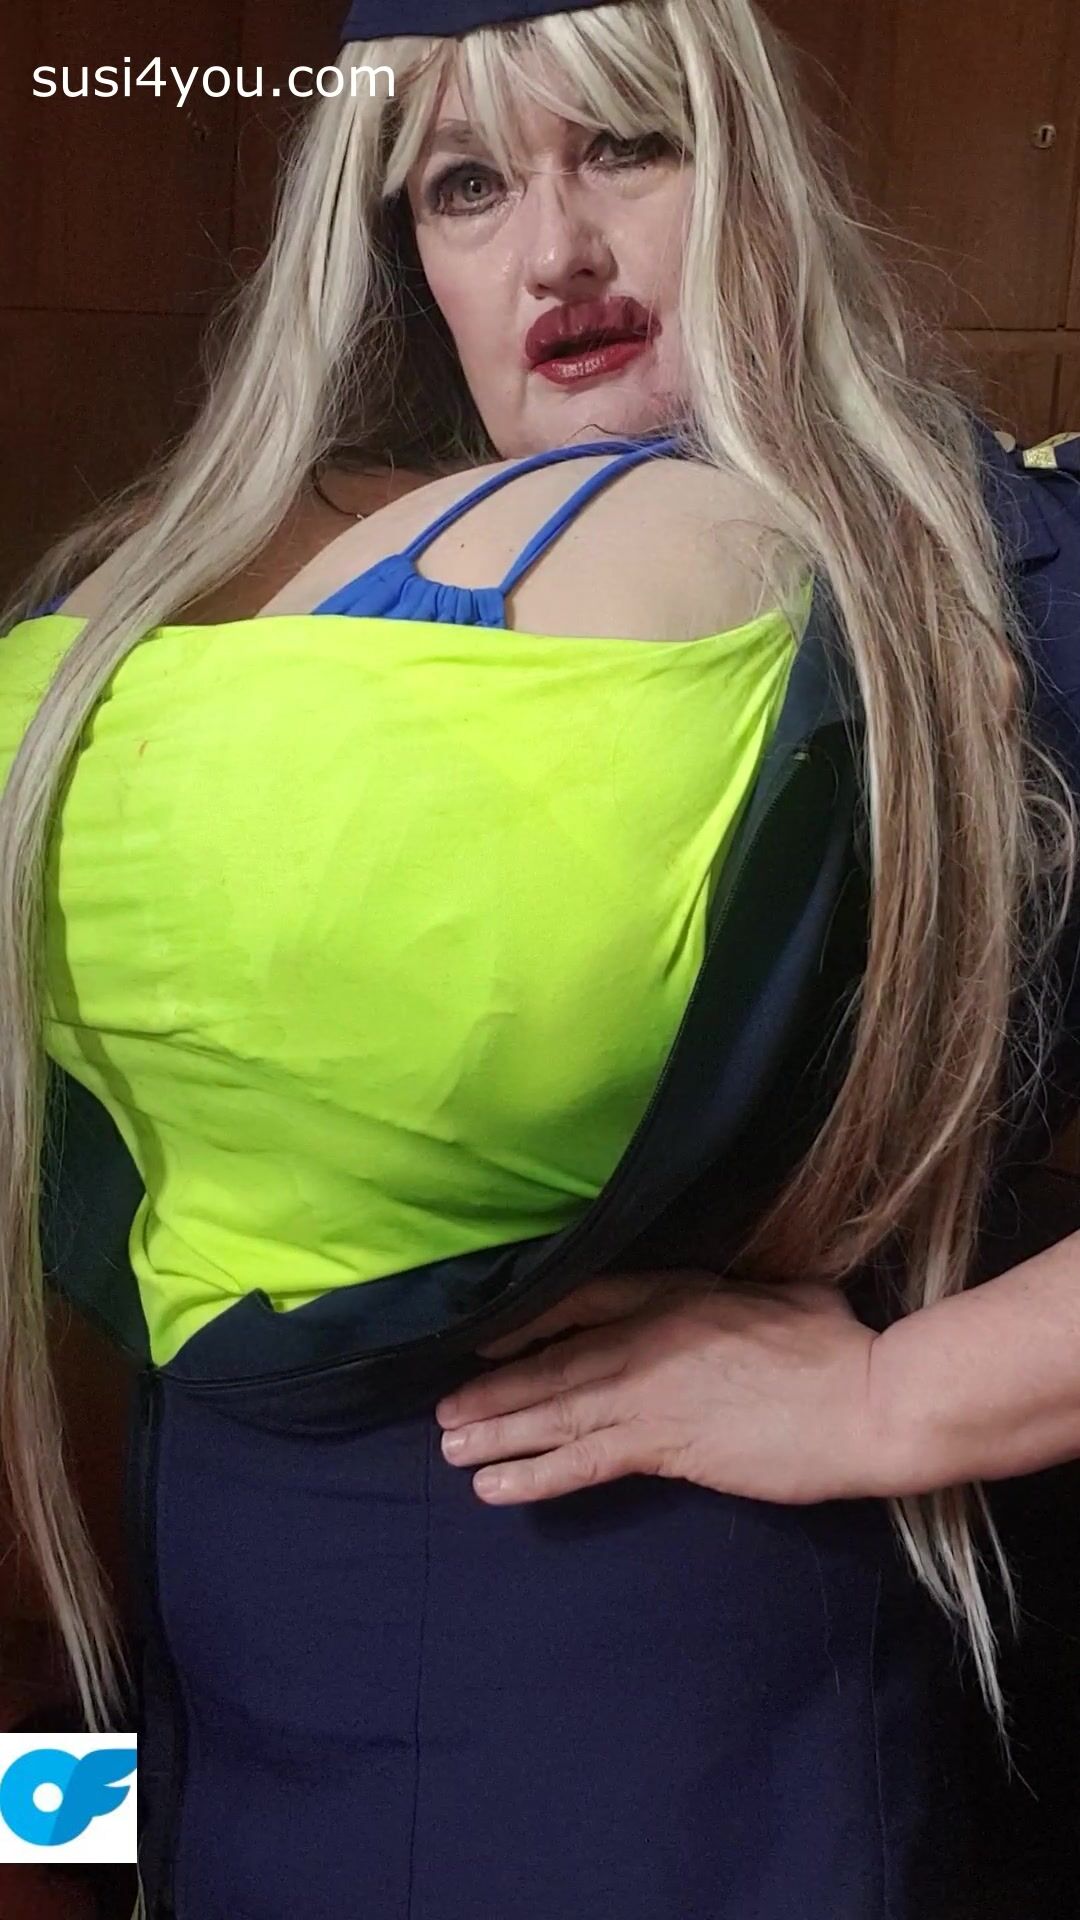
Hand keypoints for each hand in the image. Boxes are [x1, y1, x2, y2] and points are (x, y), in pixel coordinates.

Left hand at [434, 1271, 890, 1506]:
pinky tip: (494, 1488)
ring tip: (450, 1449)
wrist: (867, 1400)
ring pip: (554, 1412)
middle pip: (552, 1364)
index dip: (527, 1324)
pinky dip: (533, 1475)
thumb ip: (737, 1292)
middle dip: (493, 1392)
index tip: (487, 1342)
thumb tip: (733, 1296)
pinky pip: (582, 1461)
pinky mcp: (664, 1445)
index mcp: (674, 1292)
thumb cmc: (838, 1344)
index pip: (580, 1301)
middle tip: (443, 1414)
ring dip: (497, 1433)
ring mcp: (650, 1392)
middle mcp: (647, 1337)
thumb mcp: (782, 1290)